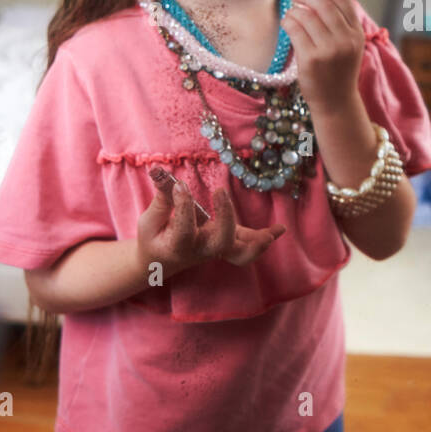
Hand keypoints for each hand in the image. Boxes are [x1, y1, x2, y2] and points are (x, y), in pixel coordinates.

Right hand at [137, 172, 285, 277]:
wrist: (161, 262)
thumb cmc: (153, 239)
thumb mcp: (149, 220)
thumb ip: (160, 198)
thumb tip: (158, 170)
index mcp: (179, 246)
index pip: (185, 228)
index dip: (183, 206)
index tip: (181, 185)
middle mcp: (202, 251)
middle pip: (221, 242)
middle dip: (225, 216)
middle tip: (219, 190)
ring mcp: (218, 250)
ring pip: (241, 255)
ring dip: (257, 244)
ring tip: (269, 233)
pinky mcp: (228, 244)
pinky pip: (249, 245)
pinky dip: (266, 237)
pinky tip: (281, 228)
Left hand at [280, 0, 364, 114]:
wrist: (336, 102)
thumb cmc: (337, 71)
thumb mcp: (346, 46)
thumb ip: (338, 24)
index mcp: (356, 33)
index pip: (343, 0)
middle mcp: (345, 39)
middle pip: (322, 5)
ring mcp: (329, 49)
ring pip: (306, 15)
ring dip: (294, 11)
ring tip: (292, 16)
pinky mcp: (312, 58)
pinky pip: (295, 29)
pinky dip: (288, 22)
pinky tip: (288, 25)